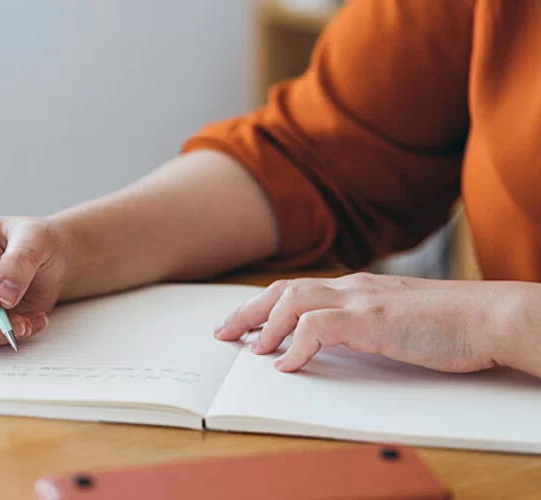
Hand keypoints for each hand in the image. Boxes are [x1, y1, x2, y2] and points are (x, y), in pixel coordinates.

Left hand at [213, 272, 521, 373]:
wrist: (490, 316)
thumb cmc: (450, 324)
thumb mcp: (395, 321)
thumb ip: (361, 325)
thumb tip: (326, 342)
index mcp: (357, 287)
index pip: (297, 289)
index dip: (264, 304)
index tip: (243, 323)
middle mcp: (353, 287)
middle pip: (283, 290)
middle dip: (249, 310)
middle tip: (224, 332)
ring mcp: (362, 300)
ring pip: (293, 300)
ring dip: (266, 325)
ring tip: (250, 349)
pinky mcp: (373, 319)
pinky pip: (319, 327)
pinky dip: (296, 344)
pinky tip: (287, 364)